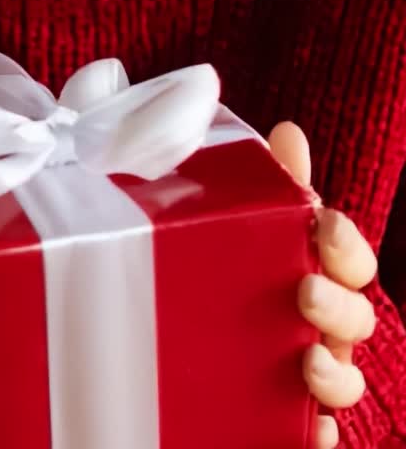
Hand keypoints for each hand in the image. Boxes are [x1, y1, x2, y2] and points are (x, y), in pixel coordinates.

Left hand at [269, 123, 377, 448]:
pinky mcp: (286, 419)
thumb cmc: (239, 271)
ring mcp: (308, 374)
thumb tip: (290, 130)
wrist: (194, 341)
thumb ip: (274, 181)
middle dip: (339, 304)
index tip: (324, 227)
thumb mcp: (250, 224)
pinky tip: (312, 430)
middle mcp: (323, 325)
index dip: (346, 244)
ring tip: (305, 359)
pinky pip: (314, 434)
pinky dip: (319, 434)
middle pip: (356, 319)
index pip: (352, 259)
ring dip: (336, 373)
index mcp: (318, 272)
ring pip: (345, 379)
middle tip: (305, 291)